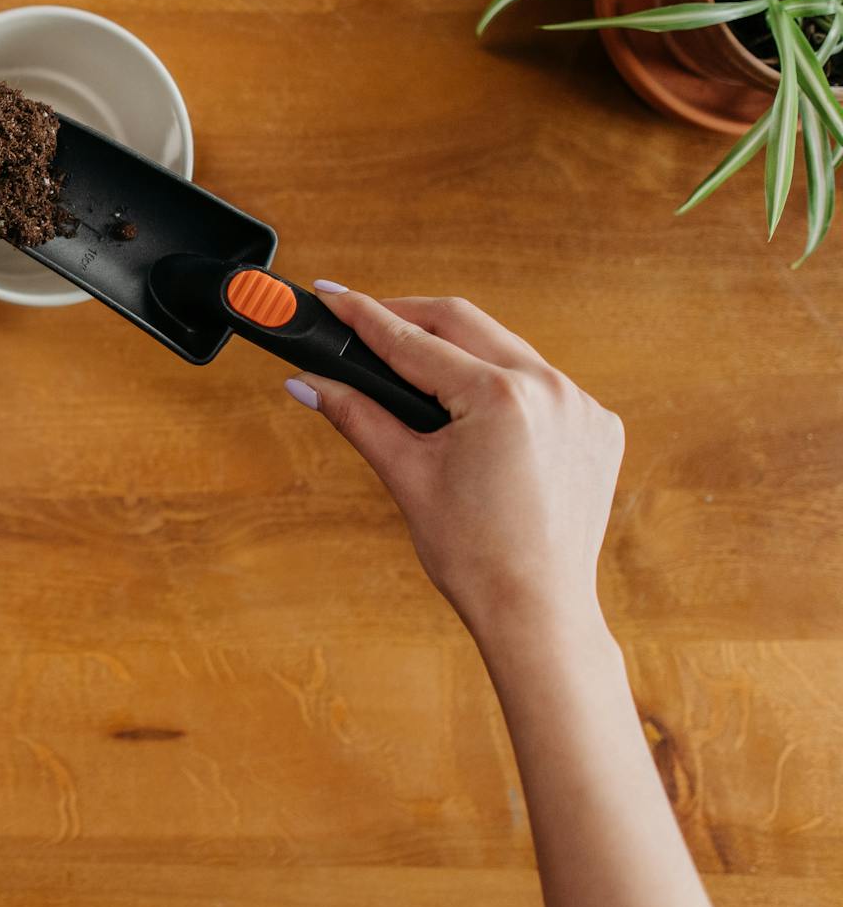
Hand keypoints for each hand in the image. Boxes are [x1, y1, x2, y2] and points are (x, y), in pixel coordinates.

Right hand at [284, 287, 624, 642]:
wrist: (538, 610)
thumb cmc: (473, 555)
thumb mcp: (406, 475)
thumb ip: (358, 415)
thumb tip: (308, 381)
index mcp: (498, 398)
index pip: (412, 341)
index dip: (363, 316)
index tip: (332, 296)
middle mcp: (548, 388)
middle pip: (463, 321)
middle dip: (409, 316)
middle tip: (364, 319)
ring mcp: (581, 405)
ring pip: (504, 348)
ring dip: (458, 348)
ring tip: (413, 363)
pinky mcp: (598, 426)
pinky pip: (540, 382)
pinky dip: (501, 382)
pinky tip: (472, 404)